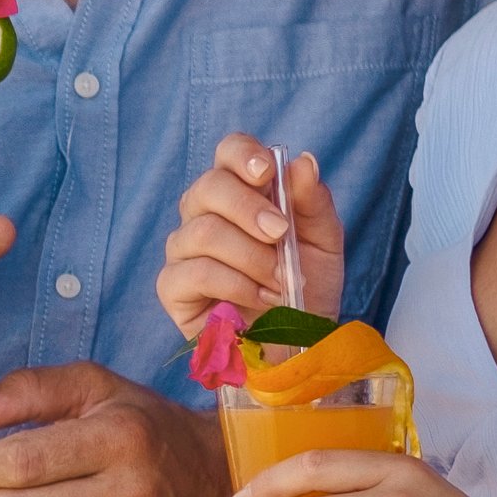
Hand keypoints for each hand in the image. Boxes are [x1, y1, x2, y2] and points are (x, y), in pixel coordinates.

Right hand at [158, 133, 344, 338]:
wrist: (299, 343)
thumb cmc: (307, 286)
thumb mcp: (323, 242)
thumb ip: (313, 202)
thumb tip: (302, 162)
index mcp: (240, 192)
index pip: (228, 153)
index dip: (242, 155)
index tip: (266, 173)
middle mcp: (204, 213)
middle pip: (208, 187)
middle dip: (248, 209)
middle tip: (280, 234)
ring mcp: (183, 249)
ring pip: (204, 232)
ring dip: (251, 257)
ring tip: (280, 281)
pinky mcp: (172, 286)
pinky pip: (196, 272)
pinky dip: (235, 284)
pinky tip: (260, 298)